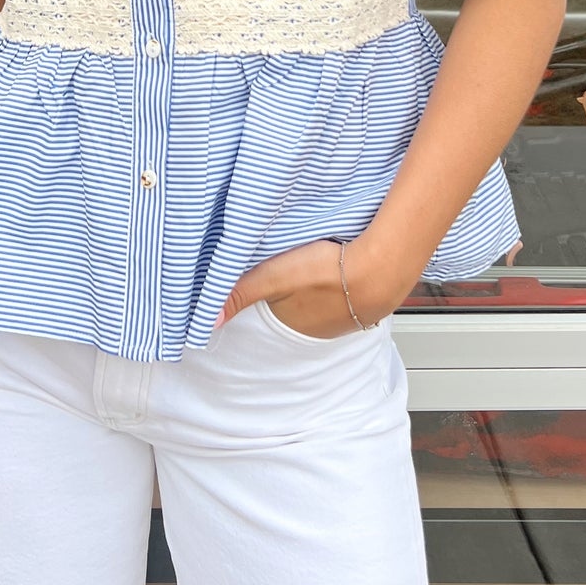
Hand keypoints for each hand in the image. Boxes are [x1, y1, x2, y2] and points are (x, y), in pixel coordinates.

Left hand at [213, 231, 421, 339]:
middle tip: (298, 256)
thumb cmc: (326, 271)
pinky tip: (346, 261)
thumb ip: (239, 291)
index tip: (274, 263)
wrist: (381, 267)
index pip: (272, 300)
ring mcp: (348, 316)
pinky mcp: (370, 301)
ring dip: (323, 279)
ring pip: (326, 295)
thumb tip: (204, 319)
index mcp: (292, 322)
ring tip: (321, 258)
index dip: (271, 281)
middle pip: (299, 300)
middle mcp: (319, 327)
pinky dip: (345, 278)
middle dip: (297, 283)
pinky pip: (350, 290)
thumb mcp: (272, 277)